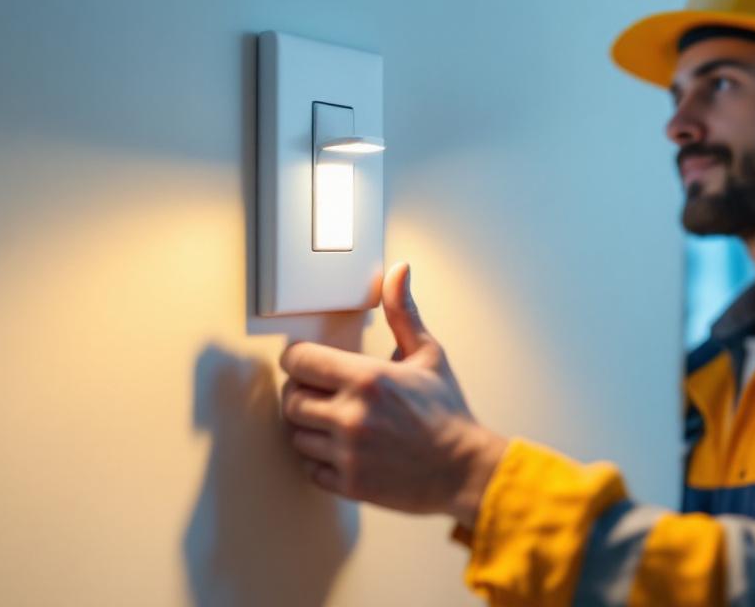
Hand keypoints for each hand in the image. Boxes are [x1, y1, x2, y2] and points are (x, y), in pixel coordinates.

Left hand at [279, 262, 506, 527]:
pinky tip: (342, 448)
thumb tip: (398, 271)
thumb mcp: (428, 355)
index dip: (298, 358)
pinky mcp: (348, 484)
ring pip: (296, 434)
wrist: (465, 470)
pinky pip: (309, 468)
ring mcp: (347, 453)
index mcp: (367, 379)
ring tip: (334, 420)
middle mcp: (351, 416)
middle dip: (301, 392)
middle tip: (321, 392)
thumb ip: (403, 313)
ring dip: (309, 426)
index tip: (308, 362)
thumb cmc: (446, 412)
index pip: (298, 361)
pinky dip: (319, 459)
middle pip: (290, 399)